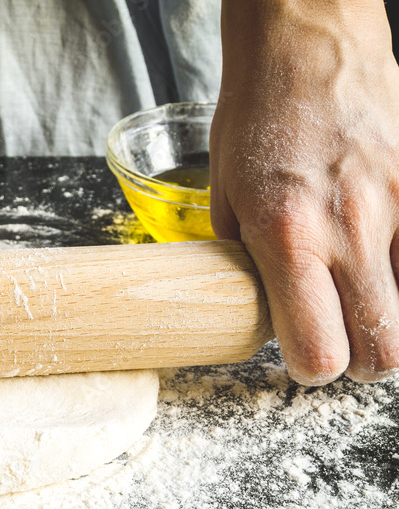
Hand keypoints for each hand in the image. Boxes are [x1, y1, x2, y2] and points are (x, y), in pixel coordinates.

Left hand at [211, 0, 398, 384]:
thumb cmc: (257, 113)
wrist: (307, 42)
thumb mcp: (225, 197)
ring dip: (388, 320)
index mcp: (287, 236)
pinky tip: (383, 259)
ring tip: (360, 299)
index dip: (310, 367)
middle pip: (384, 349)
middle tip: (340, 339)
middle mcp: (350, 229)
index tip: (302, 356)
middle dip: (360, 359)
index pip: (321, 351)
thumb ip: (248, 259)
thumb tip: (265, 300)